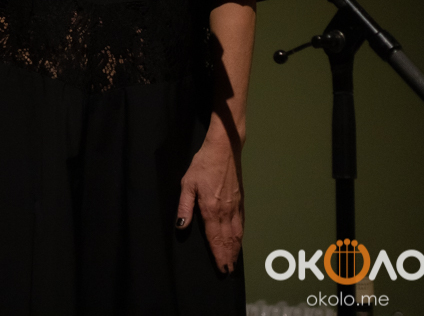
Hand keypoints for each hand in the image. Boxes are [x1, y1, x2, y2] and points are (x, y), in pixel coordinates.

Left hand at [176, 119, 243, 272]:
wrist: (224, 151)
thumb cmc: (202, 166)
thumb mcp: (187, 184)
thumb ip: (184, 207)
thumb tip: (181, 227)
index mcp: (211, 209)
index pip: (215, 238)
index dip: (219, 255)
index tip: (222, 269)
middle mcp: (226, 212)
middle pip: (228, 239)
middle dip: (228, 256)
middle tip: (228, 272)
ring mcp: (235, 207)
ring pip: (237, 233)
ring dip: (235, 249)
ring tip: (234, 261)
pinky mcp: (240, 201)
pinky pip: (242, 223)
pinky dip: (241, 236)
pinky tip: (239, 240)